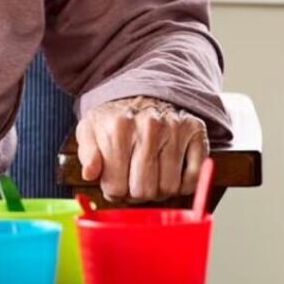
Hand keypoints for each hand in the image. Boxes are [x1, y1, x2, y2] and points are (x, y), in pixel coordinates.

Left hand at [74, 96, 207, 203]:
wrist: (144, 90)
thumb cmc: (115, 117)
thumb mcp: (90, 129)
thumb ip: (87, 153)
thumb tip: (90, 174)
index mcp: (118, 128)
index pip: (116, 187)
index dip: (114, 192)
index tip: (116, 183)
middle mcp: (149, 126)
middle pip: (143, 191)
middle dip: (135, 193)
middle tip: (133, 181)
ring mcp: (174, 129)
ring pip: (168, 187)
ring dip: (158, 190)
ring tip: (150, 175)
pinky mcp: (196, 132)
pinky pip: (193, 178)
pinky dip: (183, 183)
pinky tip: (170, 172)